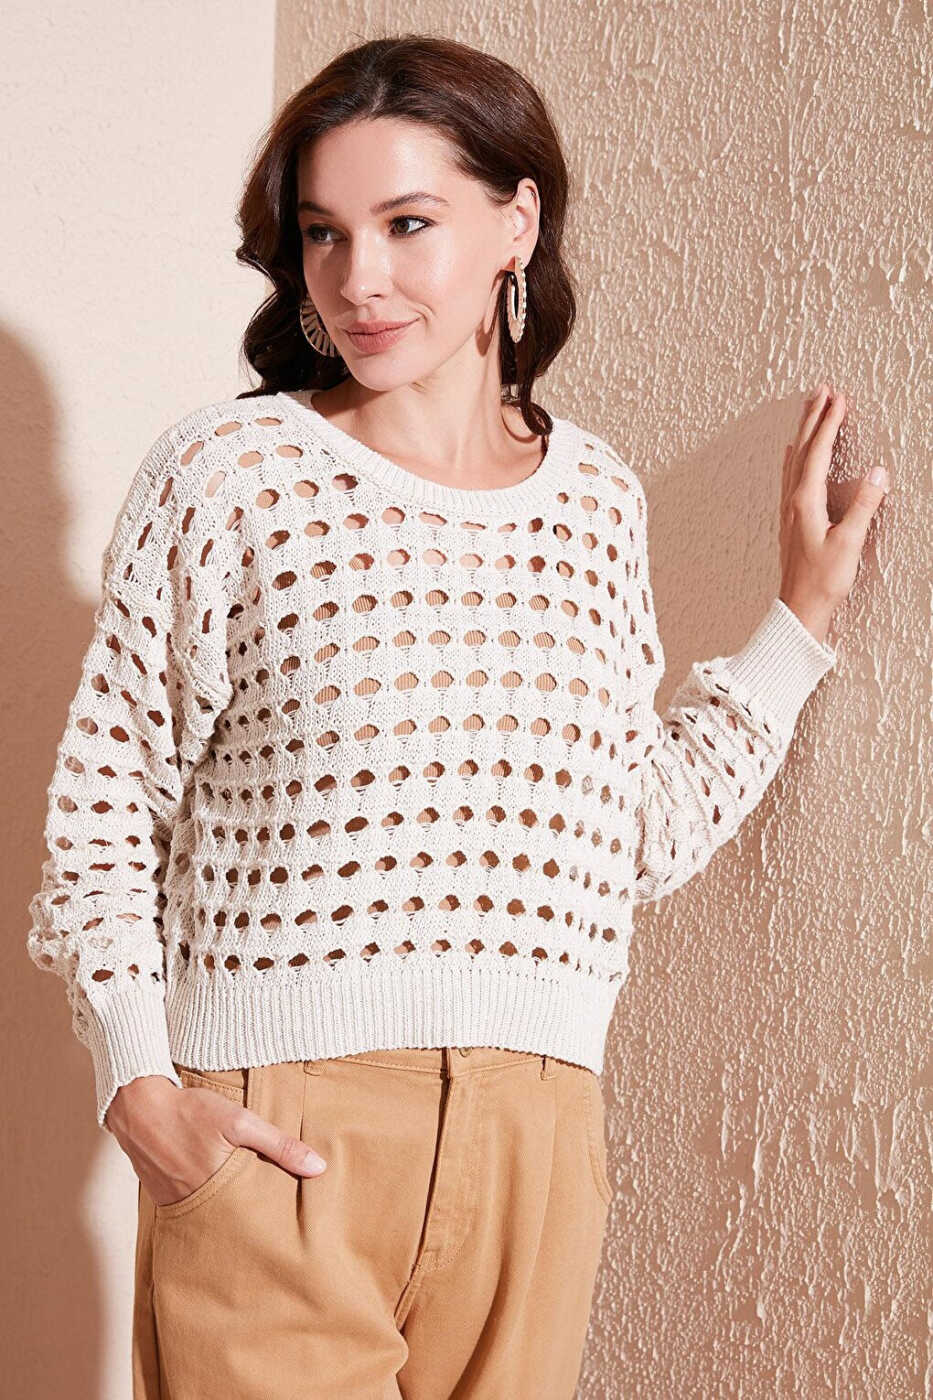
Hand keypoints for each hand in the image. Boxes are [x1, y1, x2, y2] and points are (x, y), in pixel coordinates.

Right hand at [105, 1073, 326, 1207]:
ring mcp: (177, 1206)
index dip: (274, 1222)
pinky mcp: (164, 1200)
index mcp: (219, 1191)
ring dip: (230, 1215)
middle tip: (276, 1230)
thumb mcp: (240, 1121)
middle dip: (253, 1225)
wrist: (138, 1106)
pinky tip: (218, 1197)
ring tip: (251, 1214)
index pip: (256, 1218)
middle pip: (234, 1224)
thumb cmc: (191, 1111)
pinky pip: (193, 1210)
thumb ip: (279, 1145)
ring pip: (213, 1218)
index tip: (294, 1228)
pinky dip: (208, 1206)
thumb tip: (318, 1168)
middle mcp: (196, 1207)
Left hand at [778, 382, 889, 643]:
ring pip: (794, 460)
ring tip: (810, 409)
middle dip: (812, 417)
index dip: (829, 423)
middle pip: (802, 449)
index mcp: (805, 501)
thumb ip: (864, 506)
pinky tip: (792, 454)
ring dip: (803, 432)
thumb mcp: (848, 544)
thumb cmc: (822, 582)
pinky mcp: (789, 521)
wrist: (798, 611)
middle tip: (821, 389)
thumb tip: (877, 472)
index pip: (818, 452)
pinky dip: (794, 457)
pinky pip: (790, 476)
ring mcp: (788, 510)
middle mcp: (792, 501)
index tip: (839, 398)